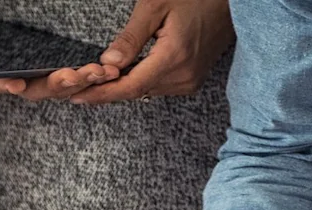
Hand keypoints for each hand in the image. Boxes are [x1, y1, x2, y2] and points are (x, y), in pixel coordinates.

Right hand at [0, 62, 113, 104]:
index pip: (1, 85)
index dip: (7, 85)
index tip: (15, 83)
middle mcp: (21, 86)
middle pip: (42, 88)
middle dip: (61, 83)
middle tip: (80, 76)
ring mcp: (39, 83)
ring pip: (64, 85)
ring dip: (84, 80)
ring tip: (103, 73)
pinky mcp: (53, 77)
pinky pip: (74, 79)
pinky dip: (91, 77)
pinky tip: (110, 71)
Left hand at [72, 0, 233, 104]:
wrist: (232, 3)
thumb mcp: (155, 7)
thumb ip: (131, 38)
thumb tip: (107, 63)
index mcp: (173, 58)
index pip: (130, 86)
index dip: (102, 94)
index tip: (79, 98)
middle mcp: (184, 76)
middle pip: (137, 91)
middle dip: (108, 90)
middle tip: (81, 87)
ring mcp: (190, 81)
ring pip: (147, 90)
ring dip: (124, 86)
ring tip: (99, 81)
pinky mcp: (193, 80)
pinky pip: (159, 86)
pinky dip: (141, 81)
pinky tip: (127, 74)